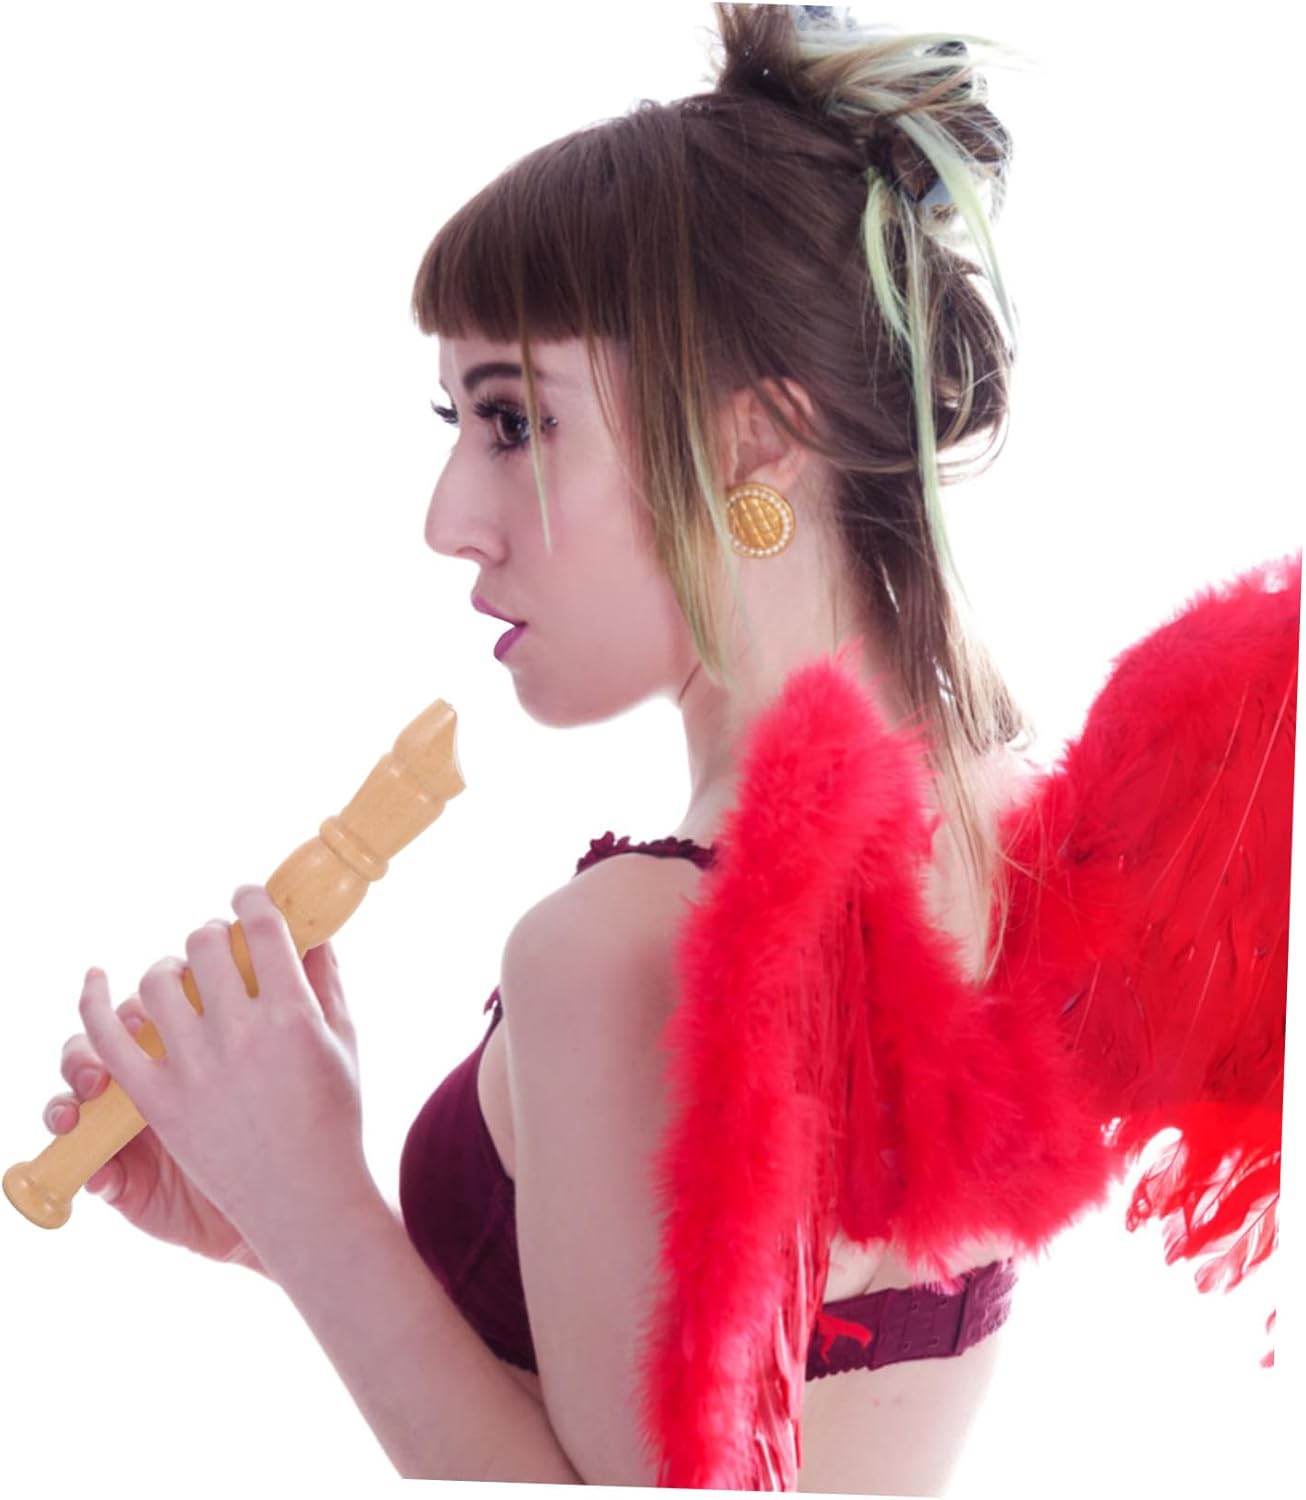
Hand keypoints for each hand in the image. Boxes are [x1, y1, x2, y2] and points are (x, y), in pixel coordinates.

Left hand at [77, 885, 366, 1254]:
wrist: (302, 1197)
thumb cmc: (332, 1118)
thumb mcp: (344, 1042)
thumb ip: (326, 981)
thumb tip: (315, 932)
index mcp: (292, 1015)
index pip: (261, 928)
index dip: (250, 901)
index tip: (246, 898)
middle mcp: (240, 1034)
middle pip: (204, 947)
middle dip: (211, 935)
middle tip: (217, 946)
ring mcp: (194, 1068)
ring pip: (156, 982)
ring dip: (169, 968)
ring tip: (180, 979)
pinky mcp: (156, 1100)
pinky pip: (108, 1038)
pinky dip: (94, 1003)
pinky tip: (98, 979)